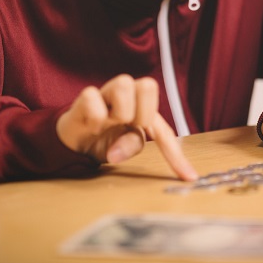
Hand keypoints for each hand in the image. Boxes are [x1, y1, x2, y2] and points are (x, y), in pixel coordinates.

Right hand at [55, 74, 197, 180]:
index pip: (163, 129)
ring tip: (108, 124)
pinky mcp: (84, 98)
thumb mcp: (123, 147)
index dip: (175, 155)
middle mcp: (127, 95)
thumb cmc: (104, 139)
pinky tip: (92, 126)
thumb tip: (115, 153)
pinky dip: (95, 116)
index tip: (187, 177)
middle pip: (149, 85)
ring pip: (123, 84)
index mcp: (142, 108)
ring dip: (120, 112)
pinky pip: (92, 97)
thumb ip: (131, 145)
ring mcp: (105, 94)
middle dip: (142, 114)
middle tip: (129, 127)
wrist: (74, 139)